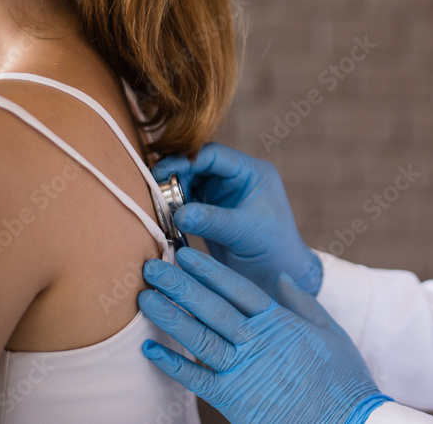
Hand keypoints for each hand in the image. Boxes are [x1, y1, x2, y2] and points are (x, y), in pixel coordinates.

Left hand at [139, 248, 389, 423]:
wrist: (346, 421)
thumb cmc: (342, 378)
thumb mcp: (330, 331)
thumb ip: (303, 303)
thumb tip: (282, 277)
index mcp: (279, 321)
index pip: (237, 288)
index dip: (209, 270)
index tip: (186, 254)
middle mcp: (257, 340)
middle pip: (211, 306)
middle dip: (180, 284)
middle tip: (152, 267)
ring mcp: (243, 369)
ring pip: (199, 336)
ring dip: (170, 315)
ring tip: (146, 297)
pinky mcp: (234, 399)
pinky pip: (196, 378)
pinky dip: (172, 363)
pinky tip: (150, 348)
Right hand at [152, 143, 322, 296]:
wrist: (277, 276)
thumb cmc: (273, 250)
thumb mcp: (244, 232)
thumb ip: (212, 220)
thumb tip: (179, 213)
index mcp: (252, 172)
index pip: (214, 155)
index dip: (186, 160)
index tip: (162, 173)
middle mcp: (236, 177)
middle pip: (197, 164)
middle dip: (175, 176)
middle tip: (155, 192)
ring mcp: (223, 193)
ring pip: (189, 181)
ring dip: (172, 191)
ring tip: (159, 206)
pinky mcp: (211, 210)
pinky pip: (187, 199)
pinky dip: (175, 206)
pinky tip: (165, 216)